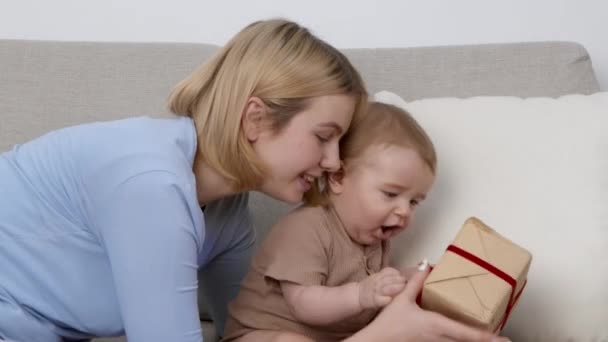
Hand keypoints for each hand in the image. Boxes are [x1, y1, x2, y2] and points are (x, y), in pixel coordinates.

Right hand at [355, 260, 510, 341]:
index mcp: (436, 325)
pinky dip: (461, 340)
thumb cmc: (388, 324)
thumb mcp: (402, 299)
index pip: (467, 333)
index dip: (487, 336)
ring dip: (474, 340)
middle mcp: (439, 338)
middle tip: (505, 340)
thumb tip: (426, 265)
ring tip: (491, 337)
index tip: (503, 338)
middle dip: (487, 341)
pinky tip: (464, 336)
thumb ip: (416, 281)